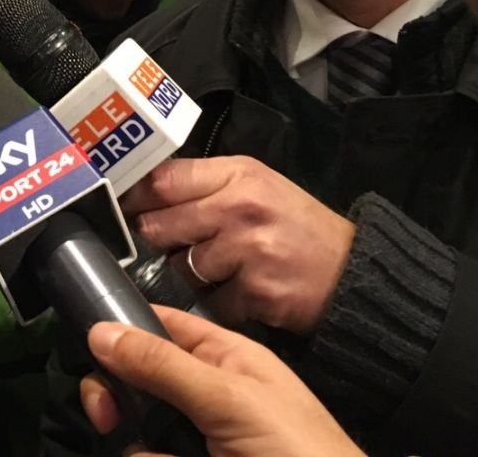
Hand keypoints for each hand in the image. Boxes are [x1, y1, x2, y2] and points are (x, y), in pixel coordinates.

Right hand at [81, 307, 363, 456]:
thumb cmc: (300, 452)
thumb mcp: (230, 400)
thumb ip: (163, 365)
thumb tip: (100, 330)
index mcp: (223, 358)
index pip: (159, 325)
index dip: (121, 329)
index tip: (91, 351)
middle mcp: (205, 396)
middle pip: (136, 382)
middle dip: (118, 399)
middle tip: (108, 417)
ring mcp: (199, 438)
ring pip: (138, 431)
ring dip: (141, 446)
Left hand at [123, 157, 353, 333]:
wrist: (356, 271)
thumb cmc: (298, 226)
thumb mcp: (258, 186)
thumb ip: (206, 185)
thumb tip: (144, 192)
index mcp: (238, 175)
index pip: (164, 180)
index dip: (135, 196)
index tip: (121, 206)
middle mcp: (240, 208)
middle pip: (160, 225)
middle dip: (158, 238)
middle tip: (172, 243)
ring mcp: (247, 251)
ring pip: (181, 267)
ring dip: (191, 273)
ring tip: (220, 268)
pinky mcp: (255, 292)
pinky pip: (209, 301)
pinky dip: (218, 302)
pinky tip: (240, 292)